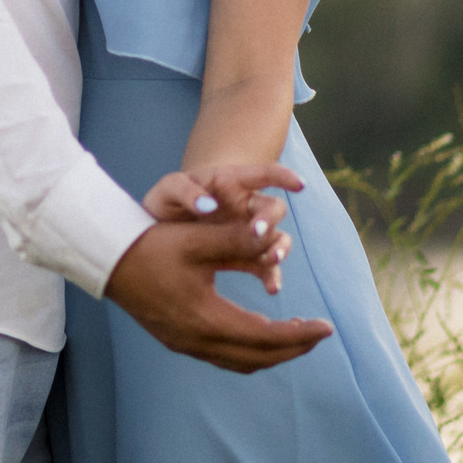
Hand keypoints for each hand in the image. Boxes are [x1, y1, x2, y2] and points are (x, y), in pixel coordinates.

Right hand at [102, 215, 332, 373]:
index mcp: (208, 320)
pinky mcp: (178, 340)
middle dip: (292, 348)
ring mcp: (186, 345)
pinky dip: (249, 350)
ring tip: (294, 335)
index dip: (300, 334)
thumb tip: (273, 236)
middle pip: (258, 357)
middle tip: (317, 333)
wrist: (106, 259)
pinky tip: (256, 332)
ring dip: (272, 352)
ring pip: (241, 362)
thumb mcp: (196, 240)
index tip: (327, 327)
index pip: (267, 337)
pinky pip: (224, 357)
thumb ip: (237, 240)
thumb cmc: (150, 246)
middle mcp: (198, 341)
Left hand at [142, 164, 300, 295]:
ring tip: (271, 260)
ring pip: (276, 238)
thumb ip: (184, 191)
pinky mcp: (246, 255)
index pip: (263, 174)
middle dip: (270, 219)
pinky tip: (271, 288)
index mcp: (231, 182)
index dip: (283, 176)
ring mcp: (249, 231)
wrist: (164, 227)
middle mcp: (247, 206)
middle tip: (258, 231)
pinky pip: (266, 265)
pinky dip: (271, 276)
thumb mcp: (169, 189)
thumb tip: (208, 206)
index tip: (298, 185)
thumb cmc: (169, 200)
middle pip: (273, 208)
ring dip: (278, 248)